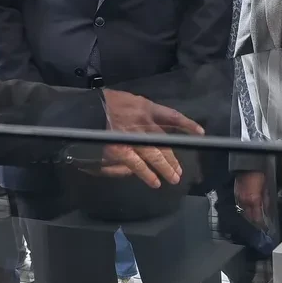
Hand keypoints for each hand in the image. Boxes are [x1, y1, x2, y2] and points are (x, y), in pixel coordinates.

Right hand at [88, 90, 204, 187]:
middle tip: (179, 170)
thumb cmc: (100, 103)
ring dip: (166, 168)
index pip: (171, 116)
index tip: (199, 133)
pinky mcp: (121, 149)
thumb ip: (138, 113)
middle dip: (173, 157)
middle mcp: (143, 121)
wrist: (82, 108)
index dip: (187, 124)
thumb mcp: (124, 99)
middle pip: (165, 142)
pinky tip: (155, 182)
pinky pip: (138, 164)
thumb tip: (149, 126)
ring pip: (156, 155)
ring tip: (174, 178)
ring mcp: (133, 136)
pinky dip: (147, 174)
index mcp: (144, 106)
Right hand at [234, 170, 266, 227]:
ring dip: (249, 217)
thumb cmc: (259, 175)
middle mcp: (245, 201)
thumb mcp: (267, 188)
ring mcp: (239, 198)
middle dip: (254, 222)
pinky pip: (240, 205)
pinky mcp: (236, 194)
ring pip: (243, 212)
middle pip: (249, 216)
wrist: (248, 166)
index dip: (261, 223)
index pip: (257, 216)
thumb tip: (267, 210)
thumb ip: (266, 200)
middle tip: (259, 225)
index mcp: (254, 199)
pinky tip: (248, 210)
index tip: (264, 227)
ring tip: (254, 219)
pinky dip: (244, 209)